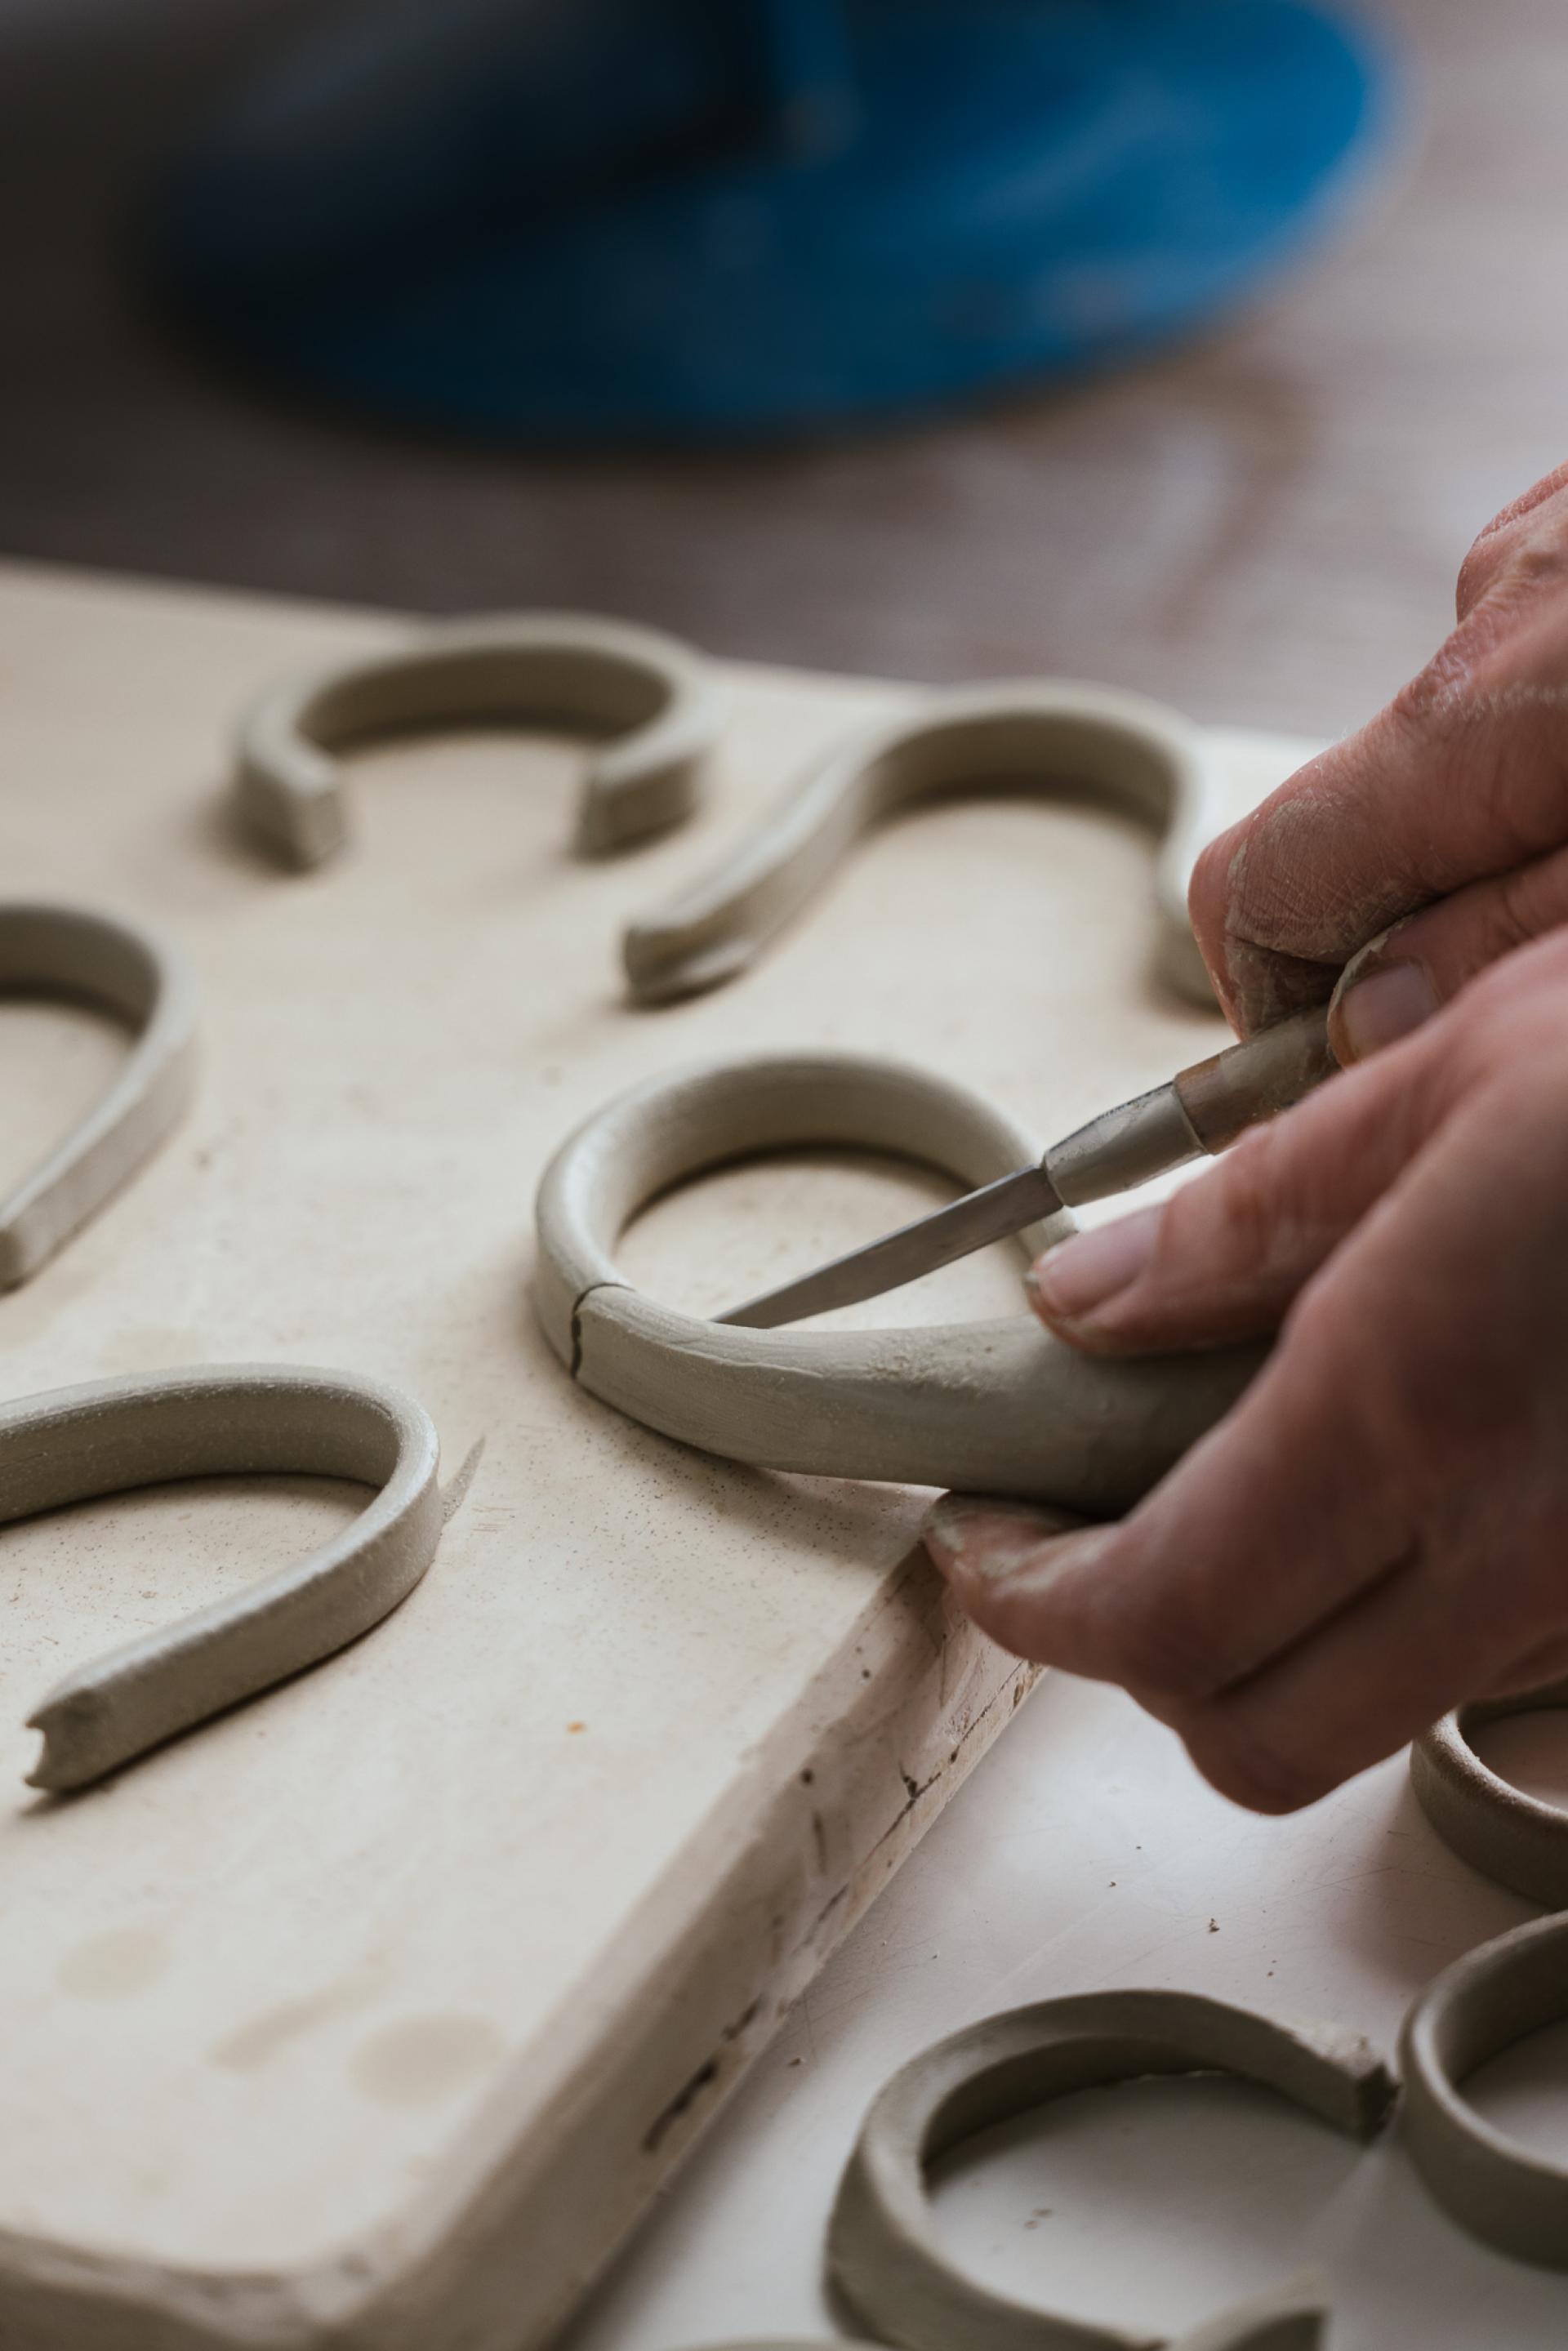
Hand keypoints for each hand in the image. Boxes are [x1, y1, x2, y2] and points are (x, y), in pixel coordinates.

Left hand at [924, 931, 1567, 1814]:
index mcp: (1419, 1407)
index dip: (1030, 1607)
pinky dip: (1425, 1616)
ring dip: (1278, 1635)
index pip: (1155, 1617)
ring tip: (1250, 1481)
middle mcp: (1530, 1548)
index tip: (986, 1543)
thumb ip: (1245, 1219)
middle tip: (1086, 1523)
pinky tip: (1427, 1480)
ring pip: (1384, 1713)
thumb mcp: (1446, 1074)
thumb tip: (1085, 1297)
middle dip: (1134, 1651)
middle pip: (1250, 1733)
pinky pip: (1520, 1680)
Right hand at [1187, 460, 1567, 1058]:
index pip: (1258, 888)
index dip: (1273, 1007)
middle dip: (1437, 908)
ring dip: (1524, 810)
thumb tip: (1365, 1018)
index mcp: (1479, 716)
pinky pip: (1545, 656)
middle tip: (1553, 964)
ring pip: (1468, 740)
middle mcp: (1490, 610)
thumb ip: (1502, 943)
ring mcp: (1555, 541)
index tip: (1334, 1071)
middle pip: (1366, 817)